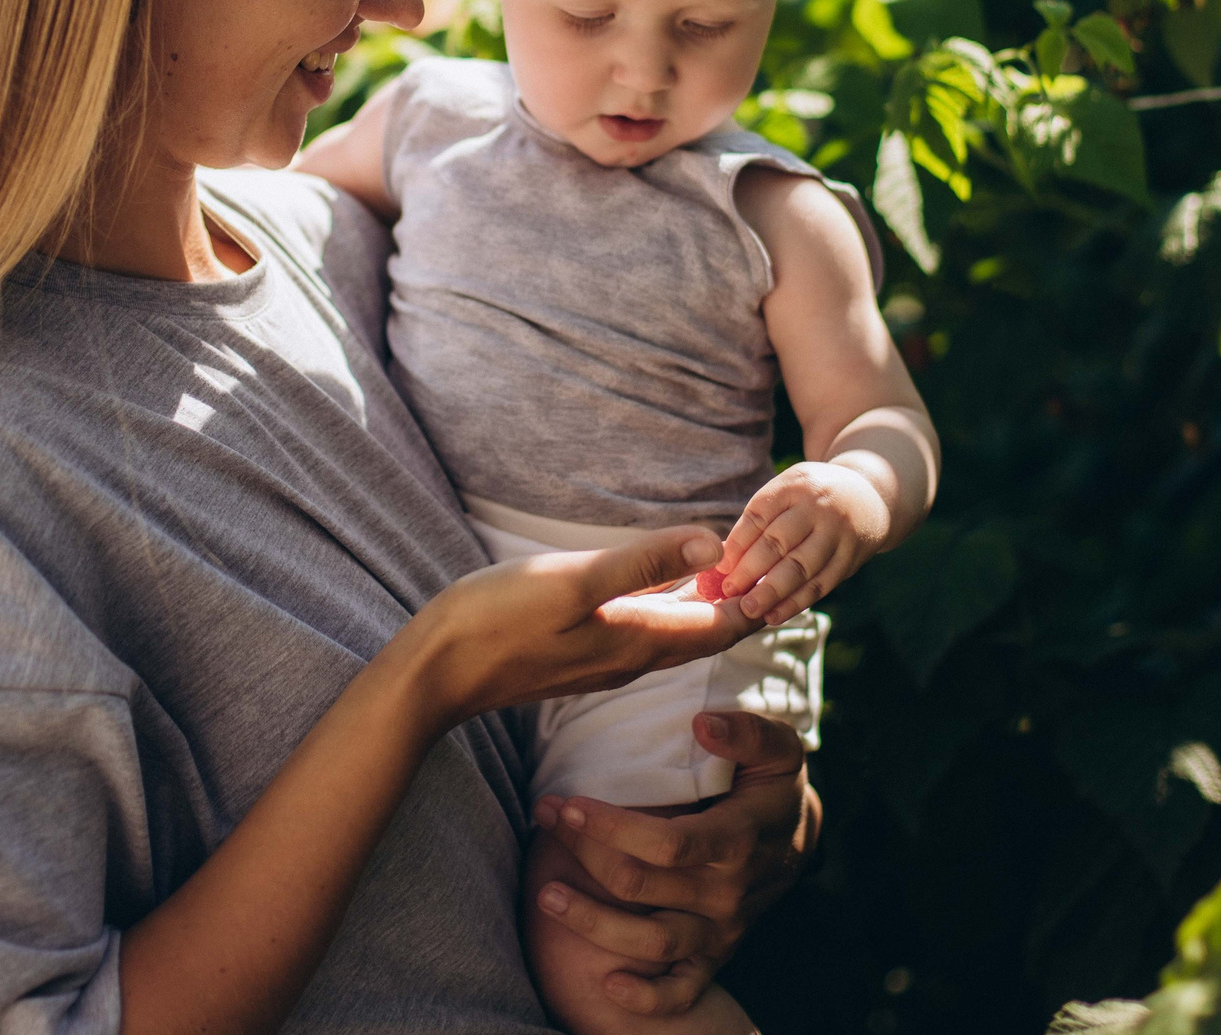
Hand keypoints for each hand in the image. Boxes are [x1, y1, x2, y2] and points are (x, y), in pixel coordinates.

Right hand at [397, 527, 756, 729]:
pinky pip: (643, 634)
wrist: (436, 673)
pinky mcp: (577, 656)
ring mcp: (602, 661)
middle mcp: (630, 659)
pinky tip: (662, 588)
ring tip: (729, 571)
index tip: (784, 562)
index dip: (757, 597)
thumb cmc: (498, 620)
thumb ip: (645, 564)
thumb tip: (713, 547)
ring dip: (705, 607)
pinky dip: (668, 610)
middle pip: (704, 634)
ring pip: (674, 635)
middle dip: (740, 602)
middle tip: (770, 563)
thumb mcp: (575, 582)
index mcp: (638, 641)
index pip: (723, 626)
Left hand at [527, 712, 818, 1014]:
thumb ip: (745, 731)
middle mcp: (726, 894)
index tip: (568, 802)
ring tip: (545, 895)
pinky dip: (647, 1000)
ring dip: (593, 924)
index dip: (612, 827)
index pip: (667, 843)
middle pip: (641, 885)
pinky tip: (608, 986)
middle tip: (543, 816)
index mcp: (738, 842)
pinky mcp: (714, 956)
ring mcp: (719, 930)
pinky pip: (681, 991)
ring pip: (650, 944)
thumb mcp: (775, 748)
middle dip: (583, 851)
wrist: (797, 839)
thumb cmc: (770, 784)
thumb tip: (703, 721)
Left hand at [703, 461, 891, 623]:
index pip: (759, 515)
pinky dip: (796, 603)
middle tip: (728, 592)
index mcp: (794, 485)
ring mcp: (837, 533)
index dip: (737, 543)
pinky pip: (821, 585)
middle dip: (749, 570)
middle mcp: (818, 506)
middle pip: (778, 542)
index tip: (719, 567)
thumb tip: (723, 557)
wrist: (869, 497)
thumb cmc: (810, 499)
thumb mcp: (788, 492)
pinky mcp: (850, 559)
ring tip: (748, 609)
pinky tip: (775, 615)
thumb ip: (759, 520)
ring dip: (772, 592)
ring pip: (800, 568)